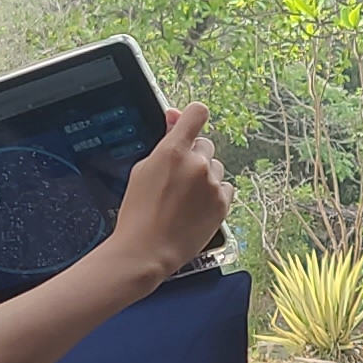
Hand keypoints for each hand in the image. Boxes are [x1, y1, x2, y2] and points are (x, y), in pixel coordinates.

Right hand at [101, 105, 229, 281]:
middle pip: (205, 144)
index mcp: (173, 151)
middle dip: (194, 155)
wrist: (146, 250)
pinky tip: (196, 207)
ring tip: (184, 198)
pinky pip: (225, 187)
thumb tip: (174, 118)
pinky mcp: (222, 204)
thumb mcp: (143, 170)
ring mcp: (212, 185)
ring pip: (216, 167)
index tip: (189, 122)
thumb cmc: (138, 212)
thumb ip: (164, 143)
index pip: (196, 113)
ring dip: (204, 175)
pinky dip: (214, 193)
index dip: (192, 116)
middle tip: (177, 177)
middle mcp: (197, 164)